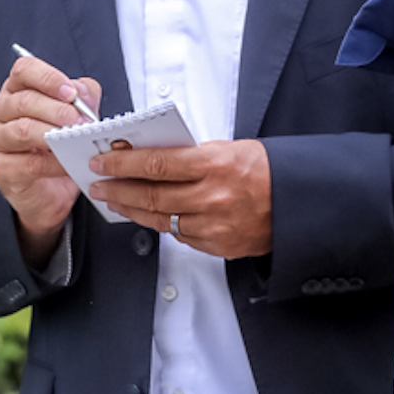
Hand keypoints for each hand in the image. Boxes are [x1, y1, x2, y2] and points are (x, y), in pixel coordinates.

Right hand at [0, 55, 102, 265]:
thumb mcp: (75, 116)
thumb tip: (82, 91)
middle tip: (82, 121)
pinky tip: (69, 162)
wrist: (46, 192)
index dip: (49, 78)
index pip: (24, 70)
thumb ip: (82, 97)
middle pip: (25, 100)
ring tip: (76, 138)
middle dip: (58, 110)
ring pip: (23, 129)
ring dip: (54, 134)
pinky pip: (29, 163)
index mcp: (15, 91)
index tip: (72, 92)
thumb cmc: (56, 148)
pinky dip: (54, 162)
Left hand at [88, 138, 270, 258]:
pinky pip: (179, 235)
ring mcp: (214, 225)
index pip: (156, 164)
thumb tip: (149, 155)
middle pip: (151, 195)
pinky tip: (148, 215)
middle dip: (118, 189)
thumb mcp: (228, 148)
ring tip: (115, 200)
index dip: (123, 164)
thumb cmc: (263, 170)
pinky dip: (161, 224)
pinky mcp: (217, 245)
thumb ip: (190, 154)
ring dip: (132, 209)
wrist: (295, 202)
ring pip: (159, 219)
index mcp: (214, 164)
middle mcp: (212, 197)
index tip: (103, 162)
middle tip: (98, 184)